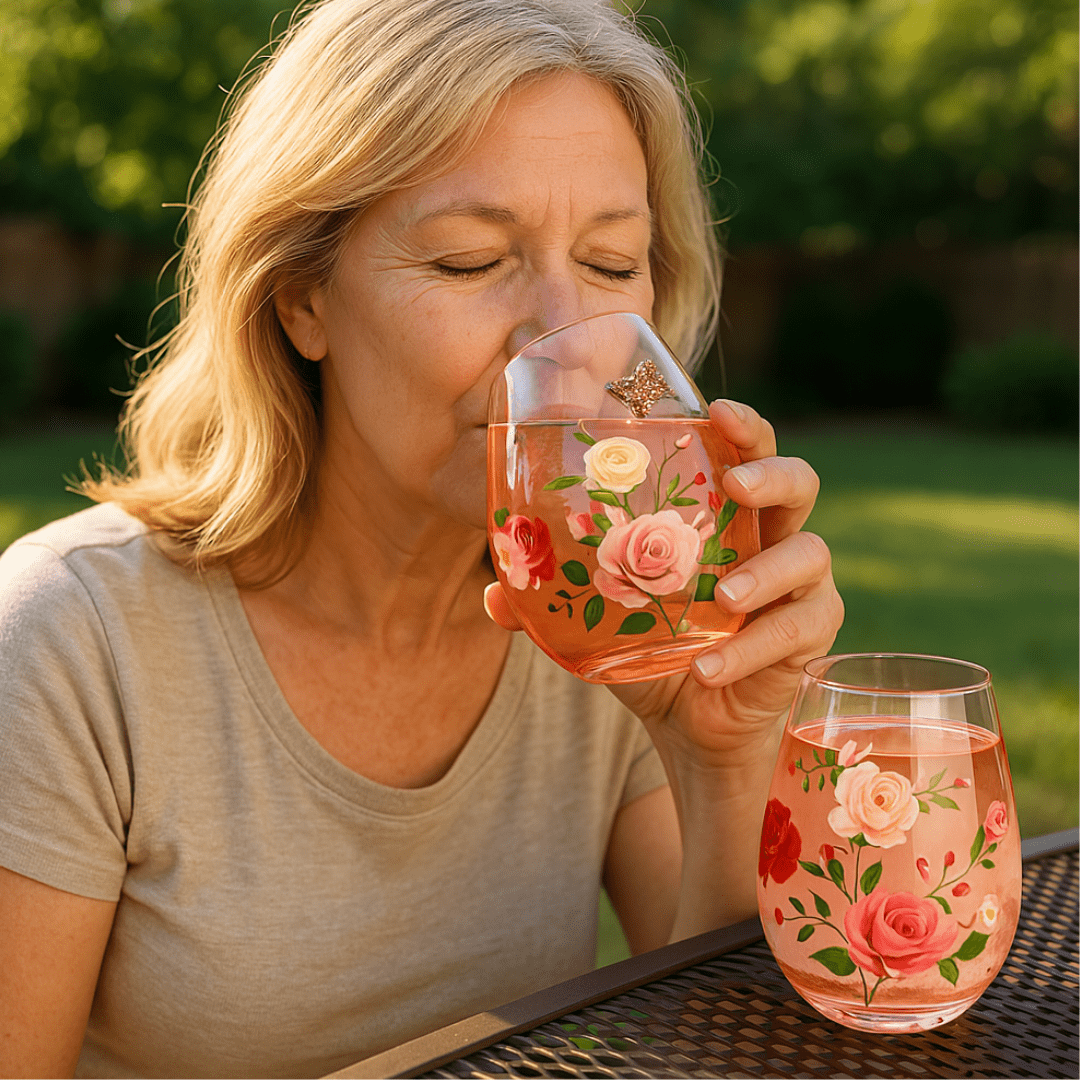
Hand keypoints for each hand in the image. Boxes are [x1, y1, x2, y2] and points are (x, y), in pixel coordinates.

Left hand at [484, 398, 843, 772]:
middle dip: (771, 473)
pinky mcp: (811, 635)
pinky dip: (751, 648)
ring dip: (766, 571)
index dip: (740, 424)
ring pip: (810, 552)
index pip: (744, 451)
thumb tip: (494, 590)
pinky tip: (708, 667)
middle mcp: (770, 536)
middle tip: (734, 484)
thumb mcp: (600, 620)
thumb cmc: (652, 649)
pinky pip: (797, 629)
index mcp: (724, 513)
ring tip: (724, 597)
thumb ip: (552, 600)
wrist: (691, 722)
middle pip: (797, 480)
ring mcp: (800, 585)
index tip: (714, 409)